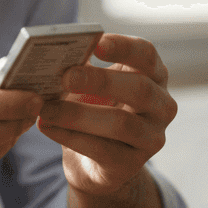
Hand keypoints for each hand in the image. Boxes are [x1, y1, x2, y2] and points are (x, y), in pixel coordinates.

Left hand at [36, 34, 176, 197]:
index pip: (147, 55)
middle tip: (66, 76)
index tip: (97, 43)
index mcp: (153, 76)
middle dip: (101, 80)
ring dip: (78, 115)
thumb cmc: (93, 112)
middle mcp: (162, 106)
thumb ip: (78, 70)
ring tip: (46, 108)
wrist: (94, 163)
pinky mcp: (132, 164)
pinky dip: (70, 137)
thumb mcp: (89, 87)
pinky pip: (102, 150)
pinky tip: (46, 126)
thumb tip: (53, 57)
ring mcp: (151, 138)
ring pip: (121, 124)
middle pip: (140, 89)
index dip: (124, 47)